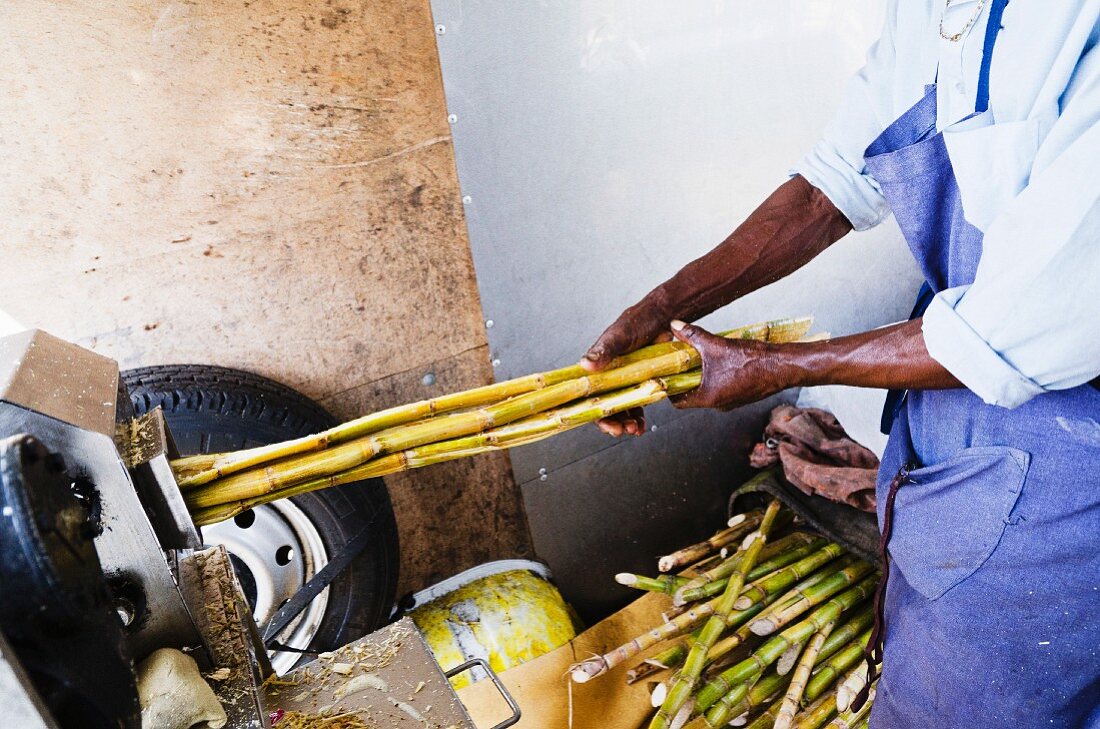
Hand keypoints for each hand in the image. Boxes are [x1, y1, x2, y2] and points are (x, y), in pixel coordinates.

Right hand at [581, 296, 672, 436]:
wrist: (663, 317)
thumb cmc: (637, 322)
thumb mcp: (620, 336)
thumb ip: (603, 350)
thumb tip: (584, 364)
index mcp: (598, 366)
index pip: (587, 395)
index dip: (593, 412)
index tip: (604, 423)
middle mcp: (609, 375)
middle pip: (604, 406)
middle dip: (611, 422)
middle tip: (621, 430)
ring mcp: (625, 380)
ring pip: (621, 408)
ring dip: (625, 422)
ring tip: (634, 430)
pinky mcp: (641, 382)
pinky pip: (636, 403)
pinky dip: (638, 416)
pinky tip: (642, 425)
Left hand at [668, 320, 791, 409]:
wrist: (782, 366)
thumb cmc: (752, 360)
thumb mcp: (716, 344)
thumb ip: (693, 336)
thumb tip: (674, 326)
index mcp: (708, 398)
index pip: (677, 401)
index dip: (669, 387)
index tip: (666, 373)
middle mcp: (718, 404)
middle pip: (691, 394)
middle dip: (685, 378)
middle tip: (681, 361)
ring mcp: (730, 402)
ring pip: (708, 391)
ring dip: (702, 376)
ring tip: (700, 358)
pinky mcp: (740, 395)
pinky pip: (722, 388)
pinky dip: (716, 377)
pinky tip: (719, 361)